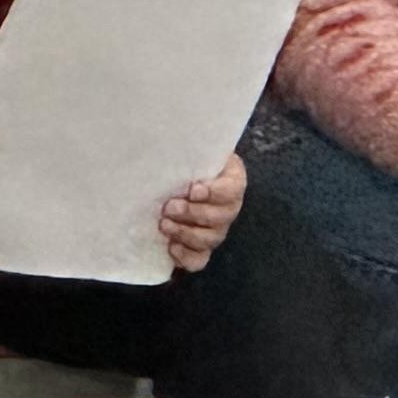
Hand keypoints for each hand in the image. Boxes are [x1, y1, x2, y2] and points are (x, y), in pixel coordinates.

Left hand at [158, 153, 245, 275]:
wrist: (177, 179)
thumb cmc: (185, 162)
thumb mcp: (192, 150)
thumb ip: (189, 148)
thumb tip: (169, 137)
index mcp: (232, 180)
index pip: (233, 188)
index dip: (215, 192)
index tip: (193, 190)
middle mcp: (228, 207)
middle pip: (221, 217)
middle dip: (193, 214)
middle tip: (169, 206)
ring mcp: (216, 229)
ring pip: (211, 239)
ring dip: (186, 234)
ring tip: (164, 224)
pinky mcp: (201, 247)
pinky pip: (199, 260)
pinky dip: (186, 257)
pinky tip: (171, 247)